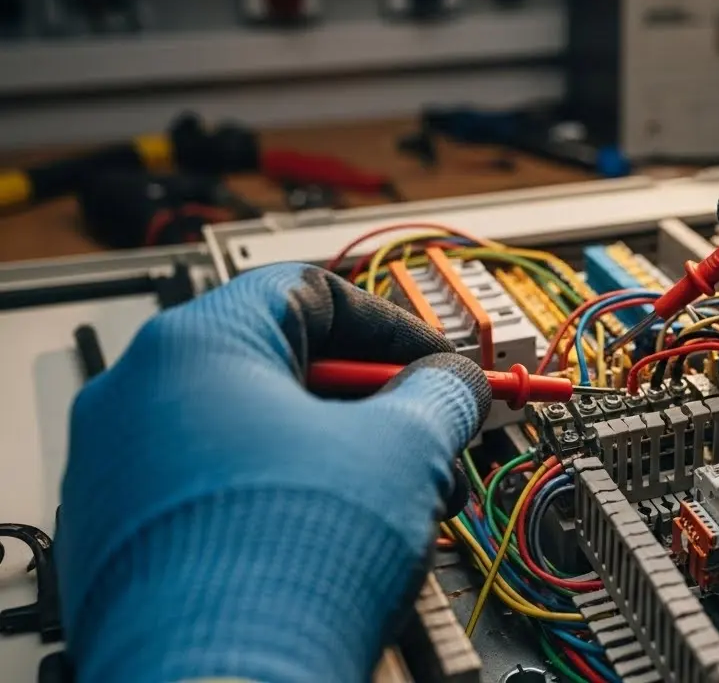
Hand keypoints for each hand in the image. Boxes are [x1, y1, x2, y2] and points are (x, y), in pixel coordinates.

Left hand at [59, 264, 491, 682]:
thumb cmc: (287, 566)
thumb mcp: (404, 450)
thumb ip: (440, 394)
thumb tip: (455, 383)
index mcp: (194, 347)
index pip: (311, 292)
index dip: (394, 329)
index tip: (440, 369)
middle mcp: (138, 399)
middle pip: (285, 369)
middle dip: (375, 410)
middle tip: (427, 443)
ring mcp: (123, 474)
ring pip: (257, 437)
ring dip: (342, 462)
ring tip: (396, 510)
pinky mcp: (124, 543)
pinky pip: (223, 495)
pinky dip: (289, 504)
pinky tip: (339, 547)